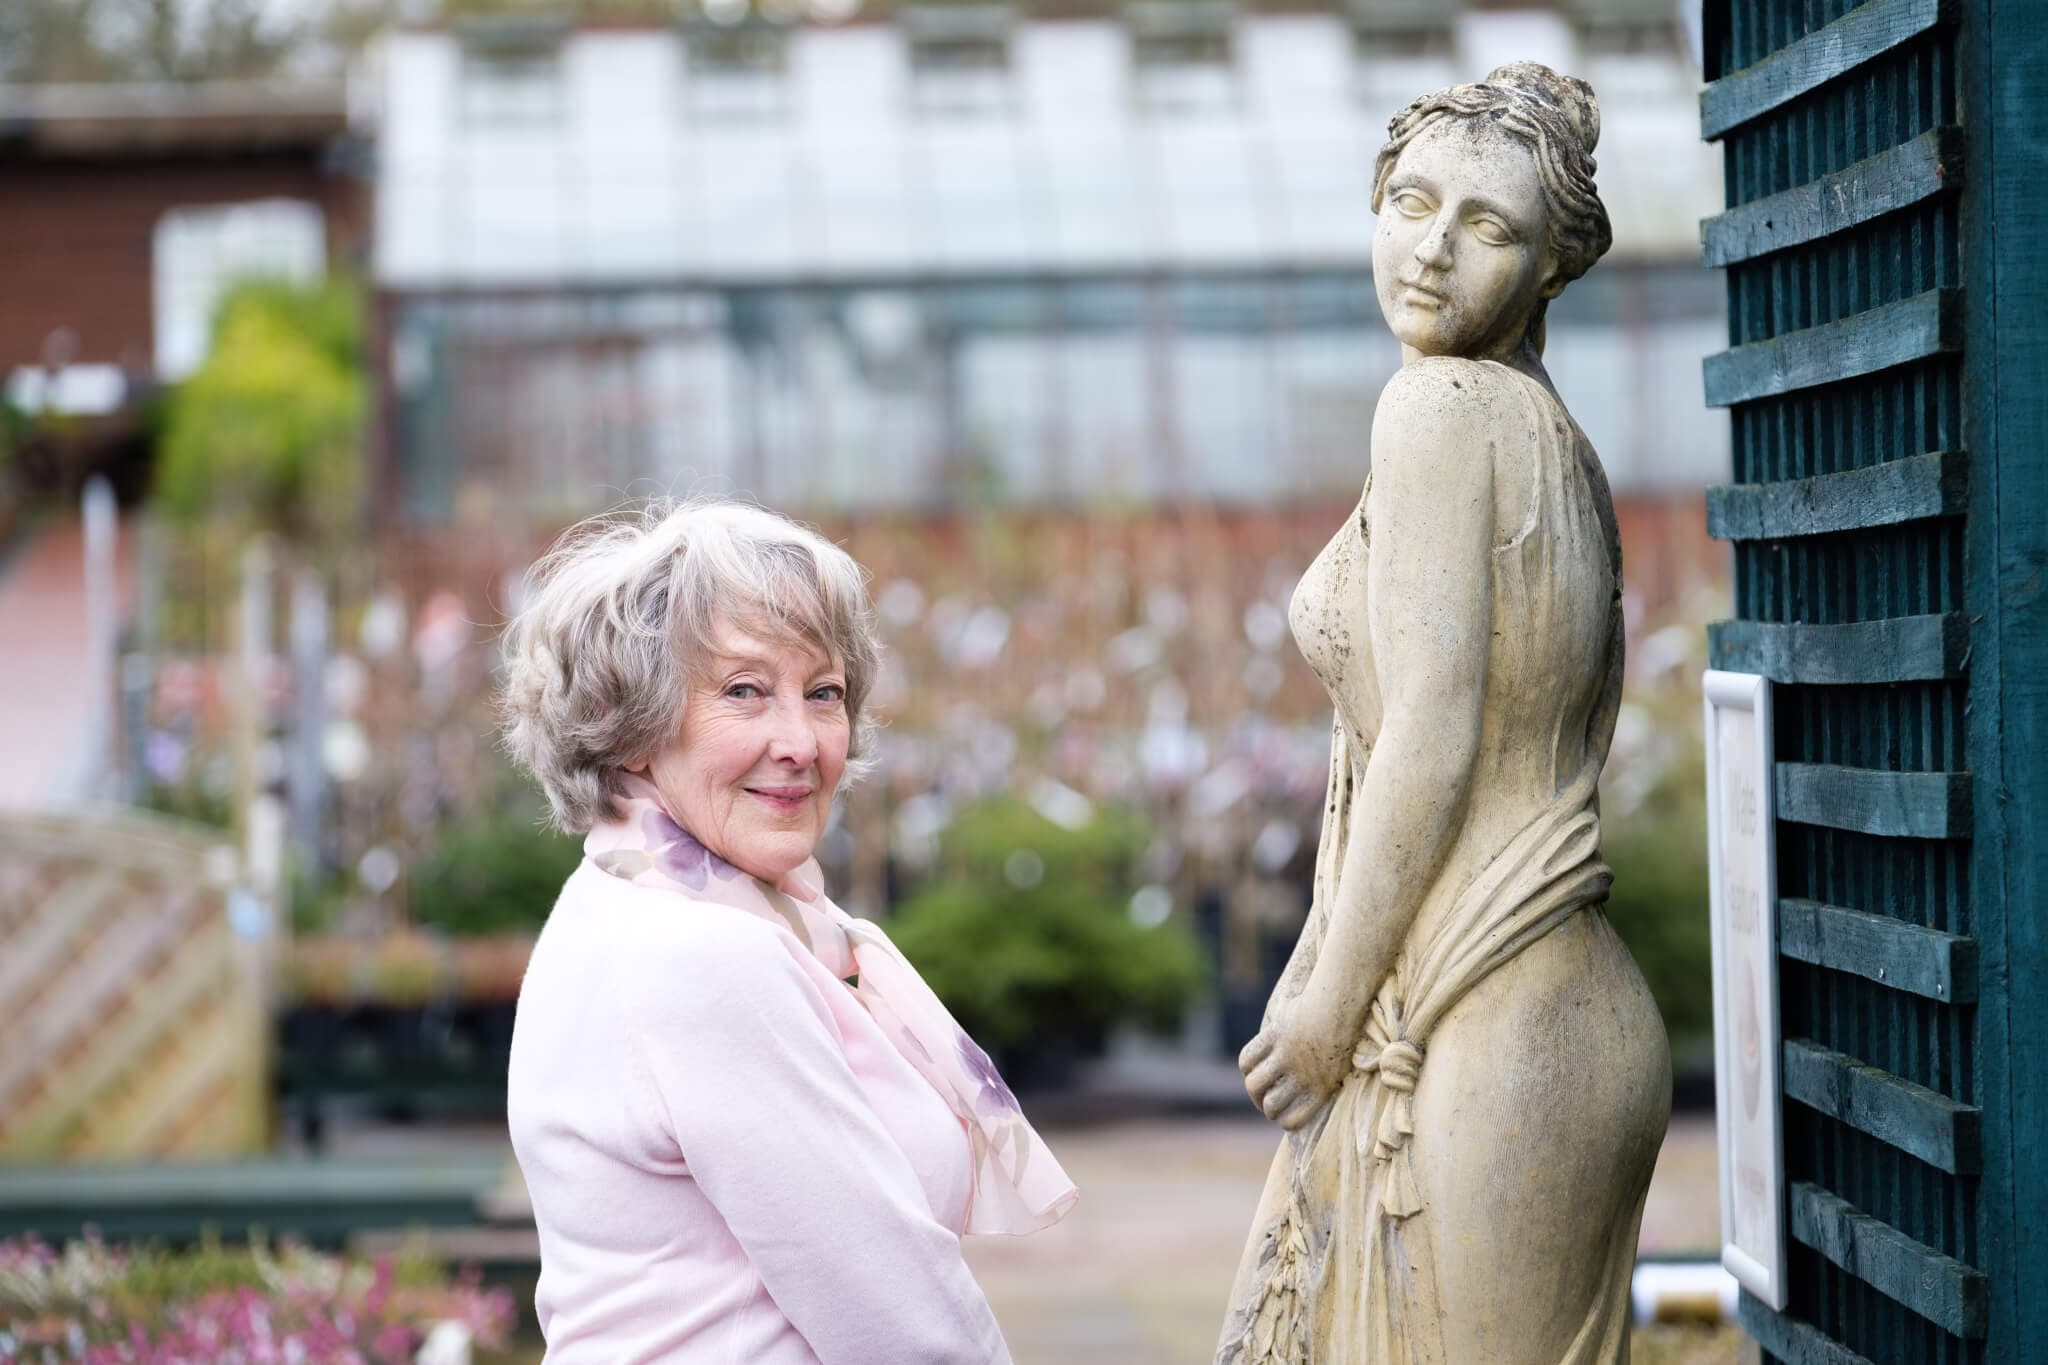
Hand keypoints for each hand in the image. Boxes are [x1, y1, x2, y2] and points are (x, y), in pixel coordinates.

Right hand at [1239, 1003, 1348, 1130]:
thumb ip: (1317, 1084)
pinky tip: (1251, 1065)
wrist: (1340, 1003)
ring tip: (1256, 1085)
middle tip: (1264, 1099)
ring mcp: (1286, 1056)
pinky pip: (1248, 1059)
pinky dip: (1246, 1064)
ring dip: (1253, 1088)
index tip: (1280, 1113)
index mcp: (1322, 1088)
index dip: (1281, 1119)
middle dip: (1264, 1106)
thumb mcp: (1336, 1066)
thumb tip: (1296, 1100)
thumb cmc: (1340, 1035)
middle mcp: (1302, 1076)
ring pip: (1254, 1085)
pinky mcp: (1274, 1037)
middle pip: (1269, 1105)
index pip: (1291, 1120)